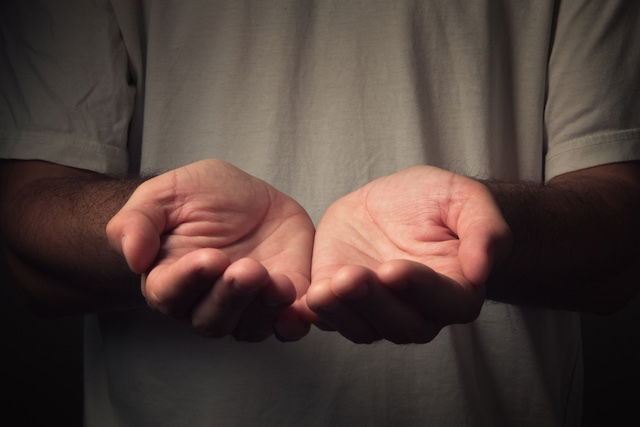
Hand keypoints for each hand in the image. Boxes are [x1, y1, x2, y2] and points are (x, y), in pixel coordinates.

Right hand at [106, 159, 313, 340]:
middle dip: (230, 296)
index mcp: (171, 280)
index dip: (188, 281)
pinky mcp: (282, 303)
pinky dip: (294, 322)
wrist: (247, 197)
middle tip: (247, 269)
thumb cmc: (200, 197)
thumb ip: (138, 222)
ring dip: (263, 309)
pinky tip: (300, 306)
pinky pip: (288, 325)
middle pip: (211, 320)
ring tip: (277, 281)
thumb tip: (132, 257)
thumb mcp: (165, 195)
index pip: (170, 295)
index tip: (208, 258)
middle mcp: (206, 302)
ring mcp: (246, 307)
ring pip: (250, 328)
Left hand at [304, 166, 510, 343]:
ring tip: (326, 286)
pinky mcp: (342, 303)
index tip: (395, 269)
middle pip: (401, 324)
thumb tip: (481, 270)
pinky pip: (330, 319)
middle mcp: (418, 312)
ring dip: (343, 311)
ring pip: (363, 328)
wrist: (393, 201)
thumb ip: (485, 231)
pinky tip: (307, 295)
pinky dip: (317, 312)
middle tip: (353, 277)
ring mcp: (377, 312)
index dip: (421, 289)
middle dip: (375, 302)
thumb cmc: (434, 201)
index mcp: (456, 291)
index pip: (446, 303)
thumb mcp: (464, 199)